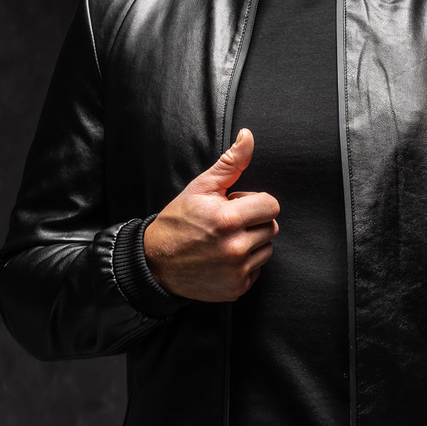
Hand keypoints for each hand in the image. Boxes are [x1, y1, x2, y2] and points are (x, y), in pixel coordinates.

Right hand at [143, 128, 279, 301]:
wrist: (155, 263)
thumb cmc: (178, 221)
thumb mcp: (201, 188)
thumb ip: (230, 163)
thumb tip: (248, 136)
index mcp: (228, 220)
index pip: (271, 205)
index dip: (255, 201)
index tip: (236, 205)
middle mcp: (235, 248)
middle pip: (271, 227)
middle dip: (254, 221)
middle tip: (228, 223)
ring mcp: (236, 272)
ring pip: (267, 249)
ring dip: (252, 243)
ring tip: (224, 240)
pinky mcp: (237, 289)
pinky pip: (257, 270)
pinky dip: (245, 264)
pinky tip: (222, 258)